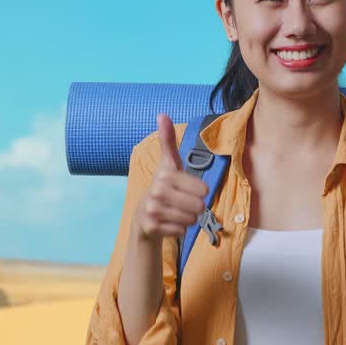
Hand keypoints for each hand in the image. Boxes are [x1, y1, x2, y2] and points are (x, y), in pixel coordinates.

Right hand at [132, 114, 209, 242]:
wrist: (143, 214)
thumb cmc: (164, 186)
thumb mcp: (169, 163)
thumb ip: (168, 140)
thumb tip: (162, 114)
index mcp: (166, 175)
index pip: (202, 190)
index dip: (201, 192)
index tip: (188, 189)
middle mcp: (157, 191)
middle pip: (198, 206)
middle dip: (196, 208)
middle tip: (184, 204)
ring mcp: (153, 209)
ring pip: (191, 220)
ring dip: (188, 219)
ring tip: (177, 212)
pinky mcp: (151, 226)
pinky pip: (181, 231)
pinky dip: (179, 229)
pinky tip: (169, 222)